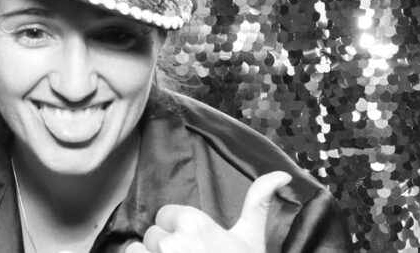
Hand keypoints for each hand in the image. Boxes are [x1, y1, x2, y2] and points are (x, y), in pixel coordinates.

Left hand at [124, 171, 291, 252]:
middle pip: (153, 236)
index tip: (195, 245)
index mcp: (194, 223)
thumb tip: (282, 175)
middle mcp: (174, 242)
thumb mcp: (252, 239)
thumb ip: (258, 203)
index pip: (164, 216)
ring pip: (137, 251)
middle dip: (166, 247)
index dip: (178, 230)